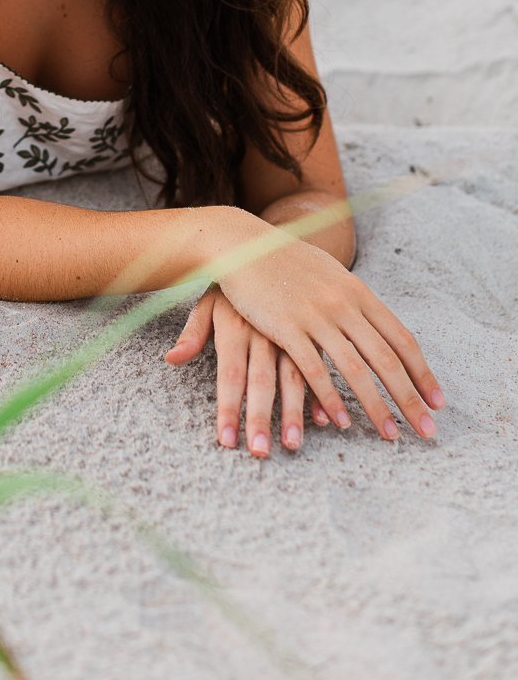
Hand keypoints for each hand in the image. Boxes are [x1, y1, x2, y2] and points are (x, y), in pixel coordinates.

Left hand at [166, 286, 332, 455]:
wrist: (269, 246)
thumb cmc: (232, 283)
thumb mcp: (208, 301)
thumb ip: (192, 332)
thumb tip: (170, 359)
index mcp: (236, 327)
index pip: (229, 375)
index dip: (228, 409)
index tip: (227, 442)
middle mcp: (264, 332)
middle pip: (261, 382)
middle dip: (260, 419)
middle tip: (259, 452)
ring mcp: (291, 333)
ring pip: (294, 378)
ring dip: (295, 414)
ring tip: (292, 444)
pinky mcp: (313, 333)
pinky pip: (320, 367)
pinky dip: (325, 394)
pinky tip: (329, 419)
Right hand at [169, 219, 445, 446]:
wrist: (242, 243)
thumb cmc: (285, 260)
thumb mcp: (328, 273)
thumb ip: (353, 298)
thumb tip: (375, 321)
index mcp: (358, 292)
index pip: (401, 338)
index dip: (422, 373)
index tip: (437, 401)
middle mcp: (344, 304)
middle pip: (386, 359)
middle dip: (410, 398)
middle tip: (427, 432)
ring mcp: (315, 316)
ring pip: (355, 369)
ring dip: (375, 407)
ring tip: (390, 436)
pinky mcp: (285, 327)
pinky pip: (313, 370)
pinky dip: (329, 398)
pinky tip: (340, 422)